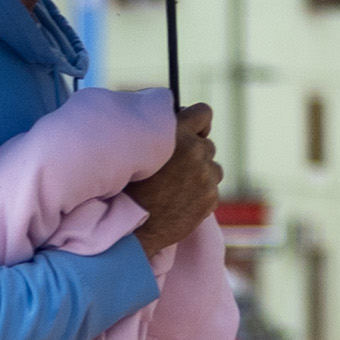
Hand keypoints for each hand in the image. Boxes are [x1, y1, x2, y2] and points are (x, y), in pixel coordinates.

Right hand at [131, 103, 220, 252]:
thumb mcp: (138, 149)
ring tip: (176, 189)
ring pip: (214, 170)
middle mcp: (195, 150)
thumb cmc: (126, 186)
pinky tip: (179, 203)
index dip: (199, 124)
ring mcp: (205, 176)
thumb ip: (161, 134)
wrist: (129, 226)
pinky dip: (201, 197)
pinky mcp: (210, 198)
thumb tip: (177, 125)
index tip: (193, 134)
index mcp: (176, 132)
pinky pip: (212, 192)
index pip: (203, 113)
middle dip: (196, 155)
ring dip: (201, 176)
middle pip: (207, 146)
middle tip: (174, 171)